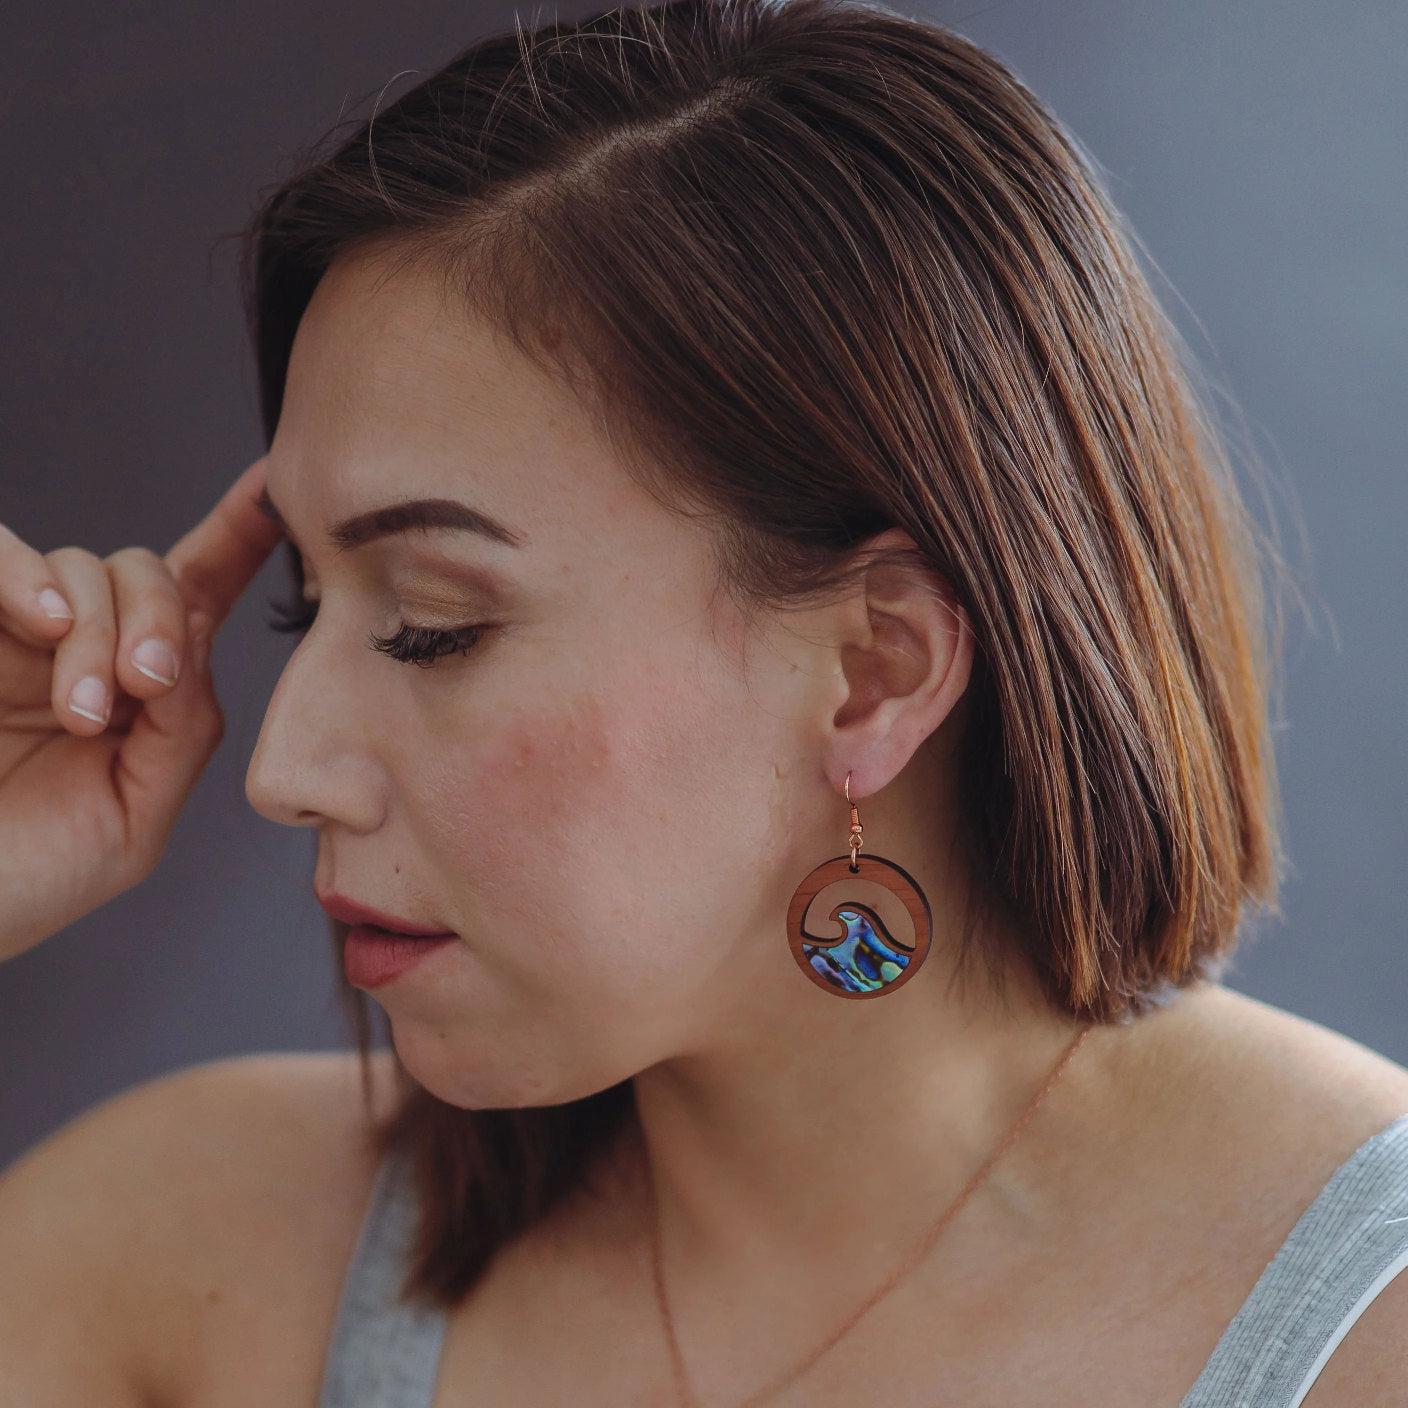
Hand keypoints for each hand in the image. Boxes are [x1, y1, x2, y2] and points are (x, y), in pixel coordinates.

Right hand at [0, 457, 283, 961]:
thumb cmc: (23, 881)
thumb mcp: (132, 821)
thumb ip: (181, 733)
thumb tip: (193, 647)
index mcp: (134, 696)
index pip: (194, 600)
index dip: (238, 539)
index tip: (273, 490)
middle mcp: (76, 652)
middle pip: (147, 574)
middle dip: (161, 619)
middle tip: (144, 689)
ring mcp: (9, 638)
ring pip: (79, 567)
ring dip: (99, 627)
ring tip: (84, 711)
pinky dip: (21, 573)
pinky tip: (45, 624)